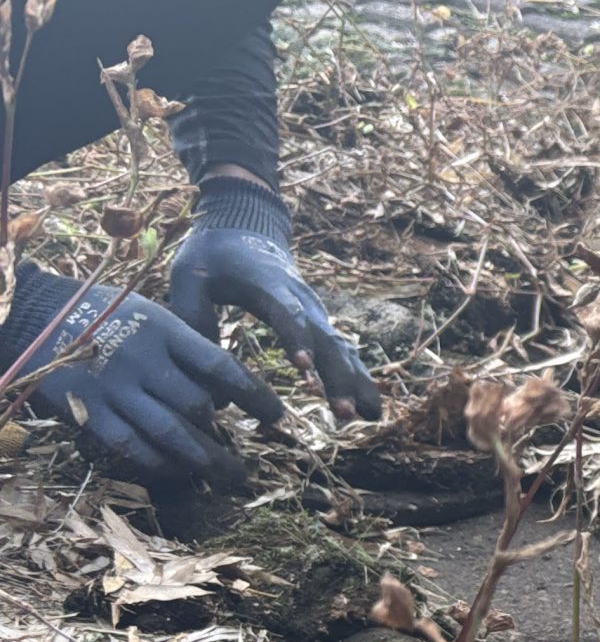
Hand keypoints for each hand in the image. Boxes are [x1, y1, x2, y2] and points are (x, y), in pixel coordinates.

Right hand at [13, 276, 284, 487]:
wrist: (38, 314)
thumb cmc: (109, 317)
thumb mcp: (153, 316)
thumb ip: (188, 349)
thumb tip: (230, 393)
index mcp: (165, 331)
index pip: (222, 367)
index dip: (254, 396)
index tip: (277, 416)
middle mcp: (142, 360)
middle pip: (197, 406)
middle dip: (223, 437)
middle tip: (243, 461)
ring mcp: (113, 386)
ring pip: (169, 432)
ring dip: (203, 460)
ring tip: (228, 477)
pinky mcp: (88, 408)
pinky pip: (130, 445)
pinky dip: (158, 462)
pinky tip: (177, 471)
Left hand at [166, 176, 381, 422]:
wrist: (245, 226)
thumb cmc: (212, 254)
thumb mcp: (188, 277)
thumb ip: (192, 319)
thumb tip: (203, 376)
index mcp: (267, 285)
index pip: (286, 312)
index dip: (297, 338)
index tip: (304, 367)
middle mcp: (300, 299)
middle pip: (326, 339)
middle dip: (338, 376)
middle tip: (345, 412)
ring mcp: (315, 310)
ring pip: (341, 348)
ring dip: (355, 382)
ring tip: (368, 415)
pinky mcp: (319, 322)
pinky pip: (342, 351)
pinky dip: (357, 378)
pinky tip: (369, 407)